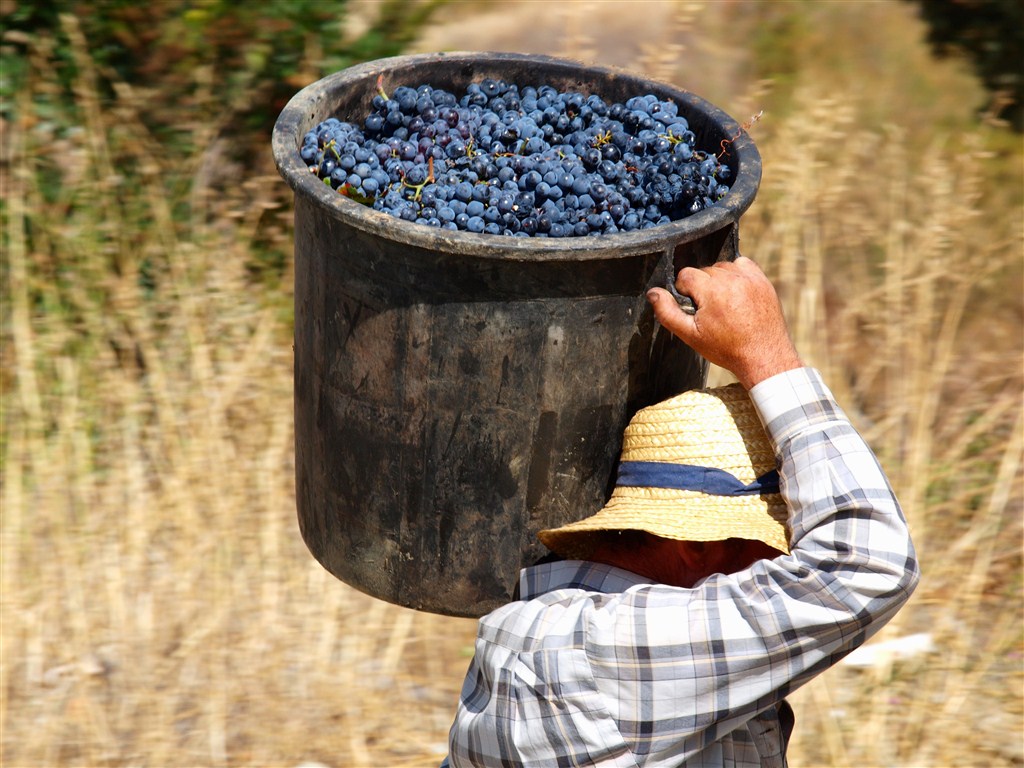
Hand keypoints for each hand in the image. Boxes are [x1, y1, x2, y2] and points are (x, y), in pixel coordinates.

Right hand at [646, 256, 802, 388]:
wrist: (763, 356)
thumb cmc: (726, 348)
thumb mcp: (690, 335)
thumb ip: (668, 312)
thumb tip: (653, 293)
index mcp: (711, 290)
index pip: (686, 275)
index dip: (685, 292)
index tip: (694, 310)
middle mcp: (731, 278)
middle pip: (704, 271)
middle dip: (702, 288)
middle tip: (709, 312)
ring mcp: (749, 278)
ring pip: (722, 267)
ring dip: (718, 281)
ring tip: (724, 305)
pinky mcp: (762, 280)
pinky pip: (742, 265)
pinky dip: (736, 275)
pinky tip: (737, 294)